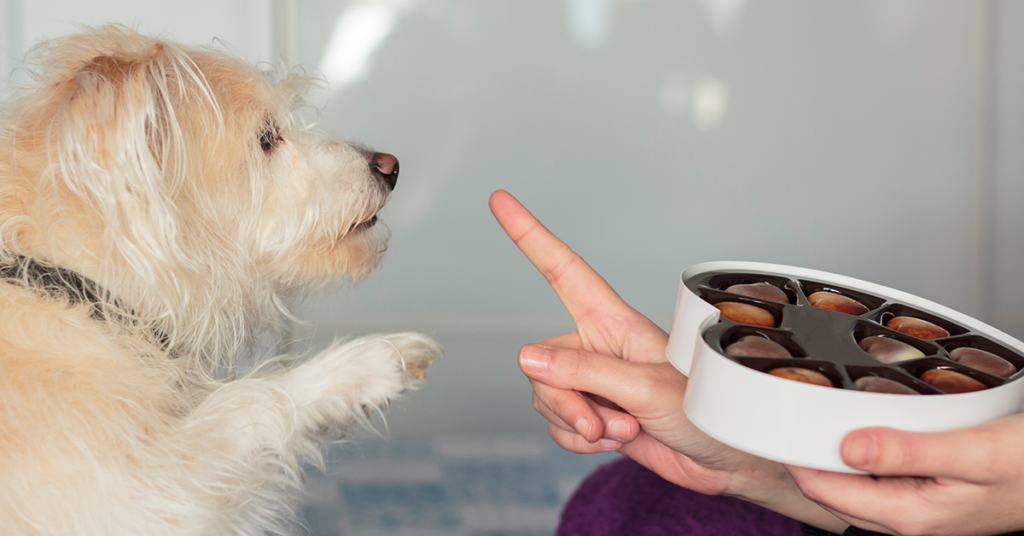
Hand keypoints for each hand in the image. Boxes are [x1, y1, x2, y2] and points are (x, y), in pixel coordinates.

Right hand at [490, 190, 845, 530]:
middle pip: (541, 363)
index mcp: (613, 322)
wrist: (724, 461)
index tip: (501, 201)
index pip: (563, 271)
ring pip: (545, 397)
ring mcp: (593, 382)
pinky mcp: (592, 414)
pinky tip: (614, 442)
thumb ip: (584, 373)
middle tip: (603, 421)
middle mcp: (597, 347)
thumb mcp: (645, 389)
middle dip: (564, 400)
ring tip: (624, 429)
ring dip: (578, 424)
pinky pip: (557, 426)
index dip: (530, 235)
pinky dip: (579, 442)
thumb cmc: (706, 411)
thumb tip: (527, 358)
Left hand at [788, 413, 1023, 535]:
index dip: (794, 455)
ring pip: (851, 481)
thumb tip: (847, 449)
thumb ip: (907, 452)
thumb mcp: (971, 453)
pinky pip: (875, 475)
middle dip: (804, 453)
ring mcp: (913, 507)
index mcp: (907, 512)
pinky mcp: (923, 493)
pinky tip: (862, 424)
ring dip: (830, 451)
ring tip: (814, 412)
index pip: (823, 489)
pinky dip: (860, 450)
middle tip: (788, 409)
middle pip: (830, 487)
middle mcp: (904, 515)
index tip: (776, 421)